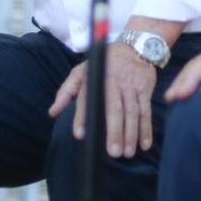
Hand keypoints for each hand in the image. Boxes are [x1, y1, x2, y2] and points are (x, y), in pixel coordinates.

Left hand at [48, 42, 157, 157]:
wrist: (135, 47)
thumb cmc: (104, 63)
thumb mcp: (82, 70)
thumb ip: (67, 91)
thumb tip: (53, 113)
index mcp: (95, 77)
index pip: (87, 98)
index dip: (83, 117)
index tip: (80, 135)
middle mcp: (114, 81)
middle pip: (115, 109)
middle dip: (115, 131)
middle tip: (113, 153)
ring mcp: (131, 85)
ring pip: (132, 112)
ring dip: (131, 134)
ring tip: (128, 153)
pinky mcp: (145, 89)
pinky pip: (146, 111)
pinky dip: (146, 129)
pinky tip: (145, 145)